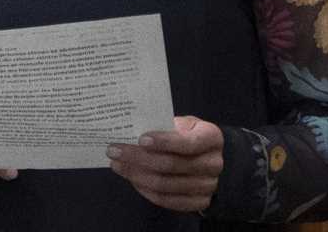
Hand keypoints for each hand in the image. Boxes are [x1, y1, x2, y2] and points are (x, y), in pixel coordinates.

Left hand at [106, 116, 223, 212]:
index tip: (140, 138)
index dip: (163, 142)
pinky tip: (131, 178)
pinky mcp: (198, 202)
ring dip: (136, 175)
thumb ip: (164, 126)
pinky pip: (166, 200)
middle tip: (114, 151)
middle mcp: (213, 163)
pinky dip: (145, 190)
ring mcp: (208, 186)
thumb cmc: (189, 136)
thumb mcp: (183, 124)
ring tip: (117, 164)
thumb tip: (132, 130)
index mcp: (212, 138)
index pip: (188, 143)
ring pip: (165, 185)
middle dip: (138, 158)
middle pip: (171, 165)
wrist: (207, 157)